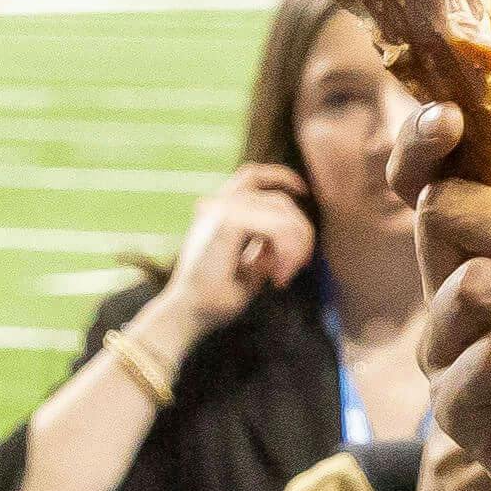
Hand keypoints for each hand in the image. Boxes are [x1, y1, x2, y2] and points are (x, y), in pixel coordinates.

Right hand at [165, 160, 317, 336]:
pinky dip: (287, 250)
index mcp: (217, 209)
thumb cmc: (217, 296)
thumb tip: (294, 231)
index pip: (253, 176)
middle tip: (295, 269)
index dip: (281, 176)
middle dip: (301, 233)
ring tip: (284, 276)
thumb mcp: (251, 265)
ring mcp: (219, 210)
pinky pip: (276, 226)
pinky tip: (277, 277)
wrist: (188, 314)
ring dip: (296, 245)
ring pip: (282, 211)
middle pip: (279, 200)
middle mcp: (216, 204)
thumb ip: (268, 245)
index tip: (303, 190)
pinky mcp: (225, 223)